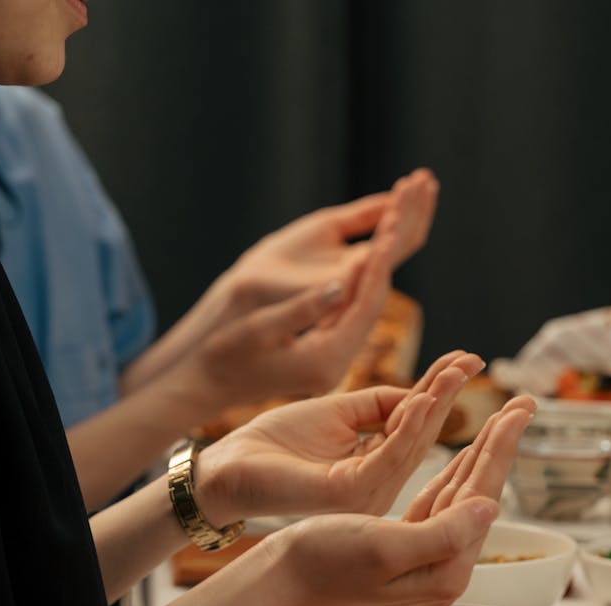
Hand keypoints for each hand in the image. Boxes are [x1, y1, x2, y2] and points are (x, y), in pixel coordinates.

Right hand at [120, 167, 439, 400]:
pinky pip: (355, 309)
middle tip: (404, 213)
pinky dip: (364, 278)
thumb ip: (300, 310)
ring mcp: (337, 358)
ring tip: (397, 220)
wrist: (205, 387)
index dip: (378, 266)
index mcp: (327, 359)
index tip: (390, 227)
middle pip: (376, 303)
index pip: (365, 306)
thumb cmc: (222, 357)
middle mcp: (340, 362)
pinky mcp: (330, 350)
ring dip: (381, 264)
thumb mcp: (257, 331)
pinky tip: (369, 250)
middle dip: (389, 257)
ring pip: (370, 305)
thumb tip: (340, 285)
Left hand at [195, 351, 483, 524]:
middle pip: (424, 433)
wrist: (228, 467)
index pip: (418, 423)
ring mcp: (367, 493)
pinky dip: (407, 425)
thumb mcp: (337, 412)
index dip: (441, 390)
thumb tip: (420, 392)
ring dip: (435, 404)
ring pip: (412, 443)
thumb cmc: (274, 442)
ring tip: (454, 371)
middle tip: (473, 359)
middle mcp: (380, 483)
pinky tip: (420, 399)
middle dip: (449, 394)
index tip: (467, 358)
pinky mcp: (349, 492)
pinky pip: (388, 454)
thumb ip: (379, 404)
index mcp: (377, 466)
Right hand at [264, 396, 535, 605]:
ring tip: (506, 418)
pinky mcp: (406, 546)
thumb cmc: (321, 563)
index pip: (482, 496)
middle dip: (502, 444)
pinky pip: (440, 501)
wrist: (278, 582)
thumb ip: (442, 532)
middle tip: (527, 403)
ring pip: (463, 492)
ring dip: (483, 452)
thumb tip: (492, 508)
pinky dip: (455, 471)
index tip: (519, 410)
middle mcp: (443, 568)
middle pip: (480, 492)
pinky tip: (468, 453)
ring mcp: (426, 559)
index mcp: (445, 570)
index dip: (501, 448)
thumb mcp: (384, 546)